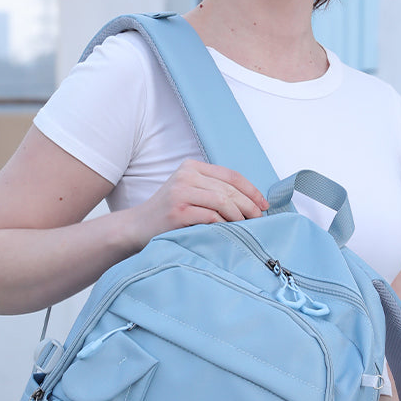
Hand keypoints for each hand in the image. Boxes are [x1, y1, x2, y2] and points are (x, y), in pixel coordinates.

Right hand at [126, 159, 267, 247]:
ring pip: (222, 201)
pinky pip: (211, 217)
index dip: (251, 190)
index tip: (263, 204)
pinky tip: (229, 232)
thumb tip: (249, 203)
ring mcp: (181, 192)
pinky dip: (224, 225)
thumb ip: (212, 190)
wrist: (137, 227)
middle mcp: (186, 176)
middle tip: (259, 220)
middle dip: (249, 205)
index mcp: (192, 167)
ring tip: (246, 228)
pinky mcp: (178, 211)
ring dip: (238, 216)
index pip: (230, 175)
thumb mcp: (189, 192)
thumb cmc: (168, 214)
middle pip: (229, 189)